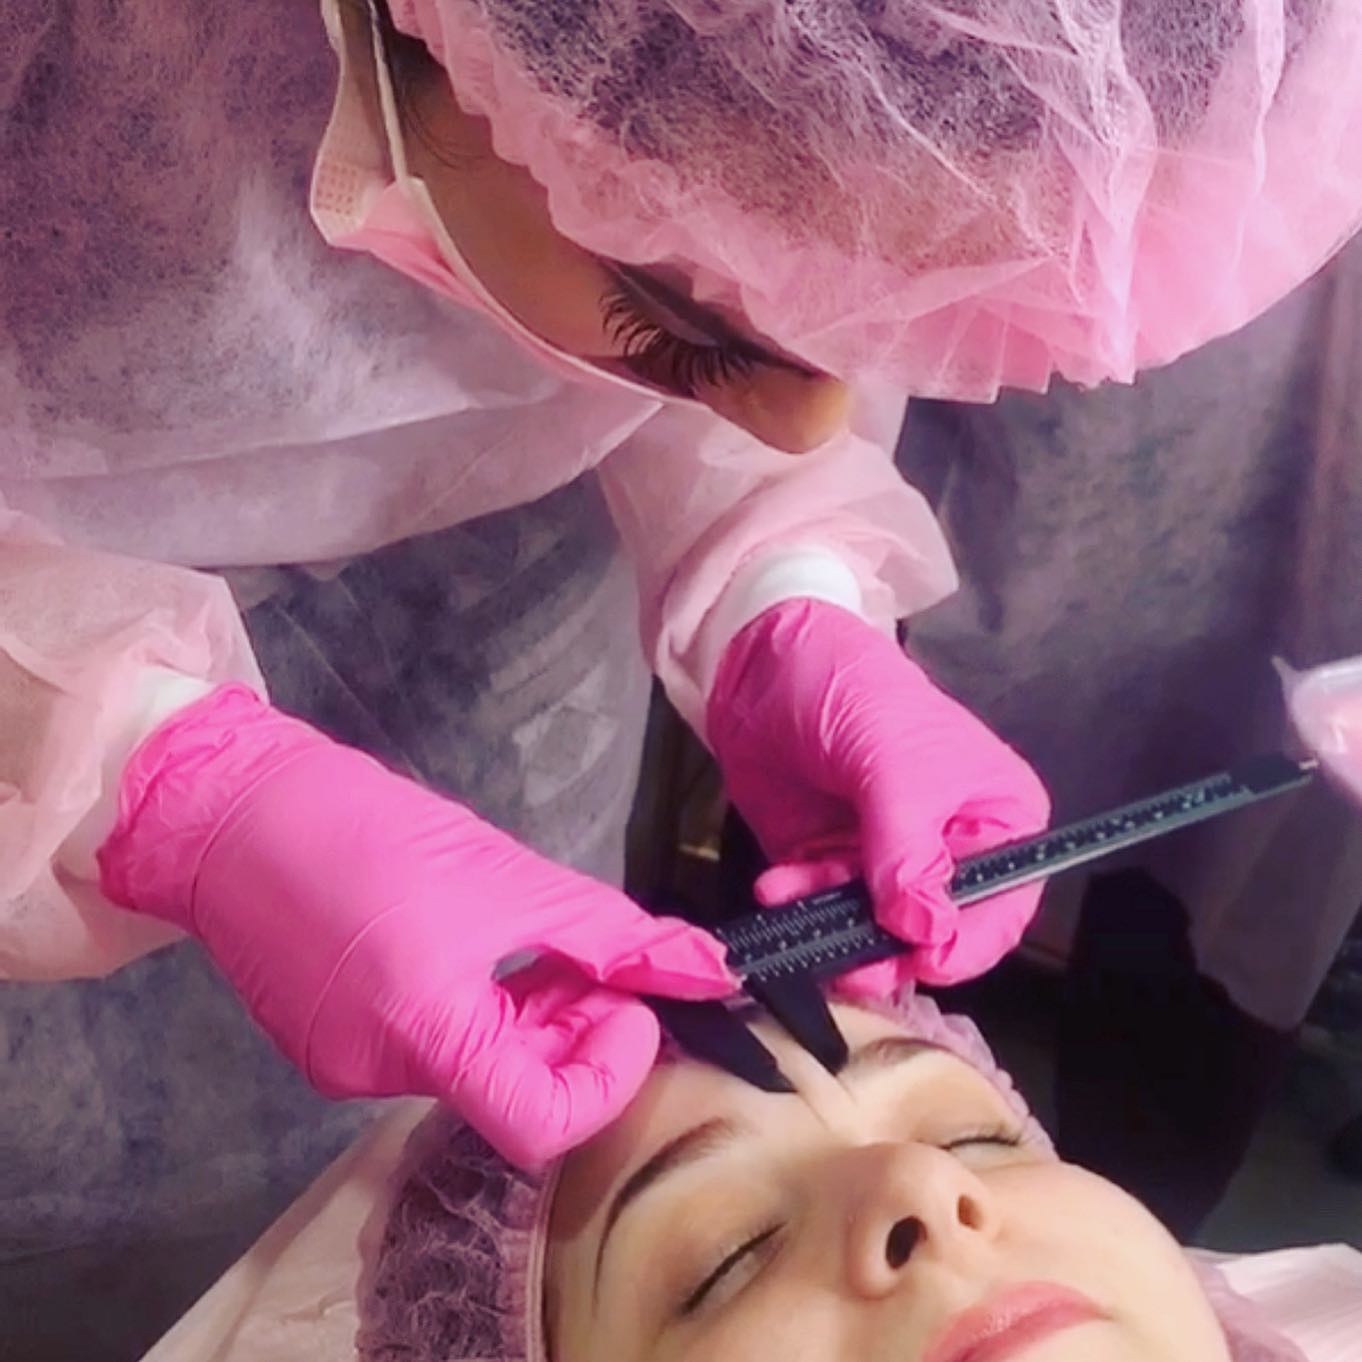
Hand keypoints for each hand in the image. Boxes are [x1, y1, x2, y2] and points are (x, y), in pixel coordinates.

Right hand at [97, 686, 732, 1166]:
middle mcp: (378, 1073)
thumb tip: (704, 970)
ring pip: (472, 1069)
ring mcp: (343, 1068)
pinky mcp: (325, 1047)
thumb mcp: (507, 875)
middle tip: (598, 964)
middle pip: (511, 1093)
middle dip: (576, 1033)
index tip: (632, 1006)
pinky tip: (477, 951)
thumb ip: (610, 934)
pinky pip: (427, 1049)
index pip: (543, 1125)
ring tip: (540, 945)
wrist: (236, 812)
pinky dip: (473, 1014)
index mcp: (423, 1033)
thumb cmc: (373, 829)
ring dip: (528, 1019)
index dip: (609, 1074)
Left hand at [707, 600, 1050, 992]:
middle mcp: (951, 852)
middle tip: (849, 960)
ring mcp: (887, 864)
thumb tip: (924, 929)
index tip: (922, 960)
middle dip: (889, 951)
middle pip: (935, 935)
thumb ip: (910, 850)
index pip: (1002, 908)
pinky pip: (821, 913)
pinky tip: (775, 884)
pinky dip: (798, 907)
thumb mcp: (895, 765)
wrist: (768, 666)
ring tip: (795, 900)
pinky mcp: (831, 866)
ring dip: (832, 930)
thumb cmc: (857, 692)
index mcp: (999, 821)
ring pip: (873, 936)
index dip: (967, 945)